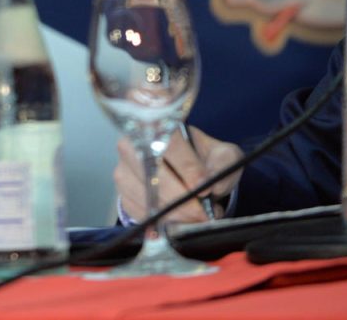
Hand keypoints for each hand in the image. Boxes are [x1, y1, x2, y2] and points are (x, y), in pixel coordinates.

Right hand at [115, 125, 241, 223]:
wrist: (186, 172)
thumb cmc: (202, 159)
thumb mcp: (222, 154)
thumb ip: (223, 164)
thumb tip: (211, 184)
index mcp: (158, 125)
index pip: (167, 143)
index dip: (186, 167)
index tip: (204, 188)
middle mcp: (132, 143)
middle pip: (150, 170)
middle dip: (179, 196)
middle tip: (202, 211)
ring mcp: (123, 169)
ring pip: (143, 193)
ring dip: (172, 212)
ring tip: (195, 218)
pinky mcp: (122, 193)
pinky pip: (137, 210)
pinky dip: (161, 220)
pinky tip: (180, 221)